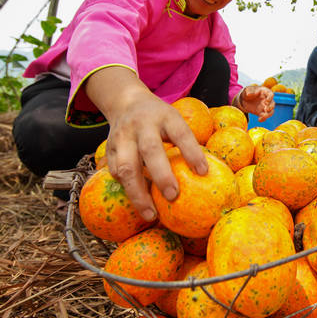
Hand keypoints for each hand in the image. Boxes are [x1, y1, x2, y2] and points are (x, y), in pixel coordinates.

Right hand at [87, 68, 206, 220]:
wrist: (126, 102)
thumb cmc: (160, 119)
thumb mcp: (175, 120)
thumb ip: (186, 142)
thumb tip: (207, 175)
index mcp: (165, 116)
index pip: (181, 133)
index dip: (192, 152)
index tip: (203, 172)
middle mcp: (142, 125)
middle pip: (150, 150)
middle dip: (162, 175)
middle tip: (173, 196)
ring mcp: (123, 137)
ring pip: (126, 166)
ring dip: (138, 193)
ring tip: (151, 215)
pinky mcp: (109, 149)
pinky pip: (116, 173)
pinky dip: (128, 190)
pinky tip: (139, 203)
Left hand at [239, 85, 274, 121]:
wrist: (244, 99)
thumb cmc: (248, 92)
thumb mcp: (247, 90)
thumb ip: (249, 91)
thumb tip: (249, 94)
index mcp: (265, 92)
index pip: (271, 94)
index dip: (270, 98)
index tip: (266, 101)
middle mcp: (267, 100)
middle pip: (273, 103)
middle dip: (270, 107)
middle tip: (266, 109)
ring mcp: (265, 107)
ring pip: (271, 111)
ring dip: (268, 114)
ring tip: (262, 116)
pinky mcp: (262, 112)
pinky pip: (265, 116)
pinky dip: (263, 119)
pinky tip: (259, 120)